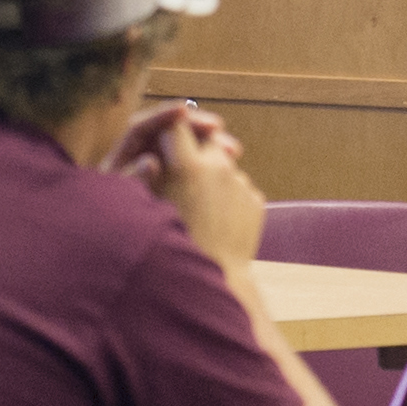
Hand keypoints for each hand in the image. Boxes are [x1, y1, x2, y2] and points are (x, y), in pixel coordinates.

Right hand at [116, 99, 266, 270]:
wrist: (215, 281)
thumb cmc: (173, 247)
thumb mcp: (152, 208)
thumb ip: (151, 176)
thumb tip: (150, 156)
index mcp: (187, 166)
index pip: (176, 124)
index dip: (167, 129)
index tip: (163, 140)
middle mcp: (217, 168)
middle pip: (206, 138)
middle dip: (194, 148)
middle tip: (181, 168)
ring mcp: (240, 184)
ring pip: (224, 164)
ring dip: (211, 174)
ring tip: (196, 204)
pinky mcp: (255, 200)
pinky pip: (238, 188)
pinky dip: (227, 196)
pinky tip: (213, 220)